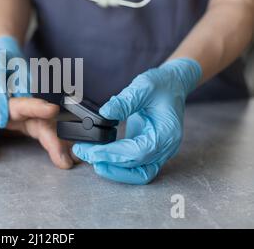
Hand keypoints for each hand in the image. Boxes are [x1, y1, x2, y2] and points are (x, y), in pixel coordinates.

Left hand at [0, 97, 77, 168]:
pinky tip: (69, 152)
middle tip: (64, 159)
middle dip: (55, 138)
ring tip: (71, 159)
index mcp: (2, 103)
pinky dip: (60, 140)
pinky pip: (50, 127)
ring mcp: (30, 112)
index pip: (20, 104)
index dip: (36, 107)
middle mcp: (21, 106)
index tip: (52, 110)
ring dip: (62, 141)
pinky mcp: (36, 118)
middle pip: (42, 119)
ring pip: (50, 124)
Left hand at [73, 58, 201, 184]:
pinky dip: (118, 166)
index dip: (114, 154)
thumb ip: (125, 101)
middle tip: (84, 153)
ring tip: (90, 158)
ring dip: (113, 170)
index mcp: (166, 133)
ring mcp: (158, 151)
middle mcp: (165, 147)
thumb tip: (105, 113)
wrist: (172, 84)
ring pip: (137, 174)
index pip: (138, 152)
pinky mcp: (148, 149)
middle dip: (108, 163)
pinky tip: (100, 156)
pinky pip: (135, 167)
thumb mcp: (143, 87)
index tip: (93, 151)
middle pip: (136, 167)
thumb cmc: (162, 85)